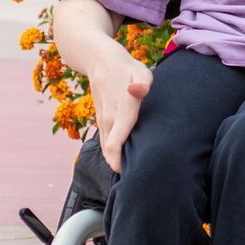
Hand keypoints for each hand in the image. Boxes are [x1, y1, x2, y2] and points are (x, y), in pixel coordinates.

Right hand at [91, 51, 153, 173]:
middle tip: (138, 181)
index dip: (119, 163)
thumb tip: (138, 90)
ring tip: (134, 173)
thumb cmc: (127, 69)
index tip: (130, 175)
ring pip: (106, 149)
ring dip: (116, 161)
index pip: (114, 145)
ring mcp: (103, 122)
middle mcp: (109, 121)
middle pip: (110, 153)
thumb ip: (143, 83)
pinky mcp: (102, 120)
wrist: (101, 63)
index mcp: (121, 113)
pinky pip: (106, 142)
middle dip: (120, 168)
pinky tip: (126, 157)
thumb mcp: (140, 71)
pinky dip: (113, 152)